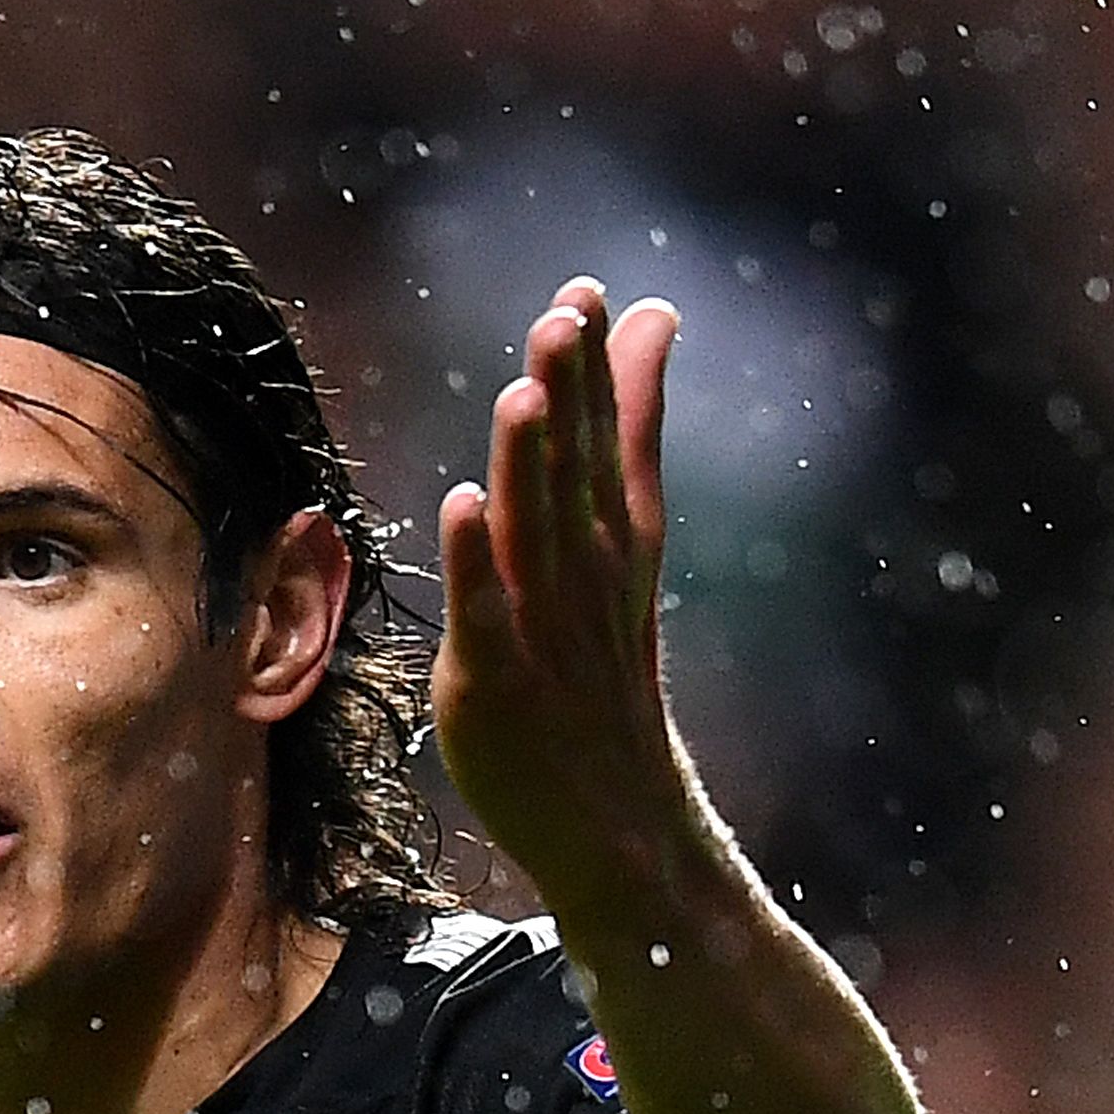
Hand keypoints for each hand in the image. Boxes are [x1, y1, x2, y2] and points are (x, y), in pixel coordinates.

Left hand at [433, 280, 701, 915]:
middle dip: (574, 393)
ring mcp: (545, 630)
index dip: (601, 370)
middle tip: (569, 310)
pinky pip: (485, 614)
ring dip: (530, 460)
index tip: (591, 290)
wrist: (618, 823)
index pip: (610, 443)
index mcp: (617, 544)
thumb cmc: (602, 674)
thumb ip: (625, 441)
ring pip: (537, 530)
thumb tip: (650, 328)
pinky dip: (478, 561)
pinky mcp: (495, 682)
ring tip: (526, 387)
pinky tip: (463, 503)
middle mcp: (588, 577)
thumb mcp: (622, 552)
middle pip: (578, 471)